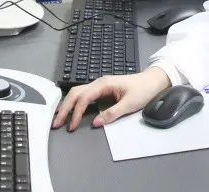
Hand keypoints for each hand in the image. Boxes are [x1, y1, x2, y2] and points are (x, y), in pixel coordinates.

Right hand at [52, 68, 169, 130]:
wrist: (153, 81)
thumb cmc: (143, 90)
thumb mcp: (129, 104)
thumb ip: (112, 114)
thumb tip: (96, 123)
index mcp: (104, 84)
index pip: (84, 98)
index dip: (75, 113)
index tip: (71, 126)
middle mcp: (99, 83)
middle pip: (75, 93)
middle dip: (64, 108)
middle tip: (56, 123)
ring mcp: (100, 86)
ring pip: (78, 93)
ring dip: (68, 105)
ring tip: (59, 118)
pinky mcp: (102, 90)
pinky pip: (84, 95)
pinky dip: (75, 103)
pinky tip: (71, 111)